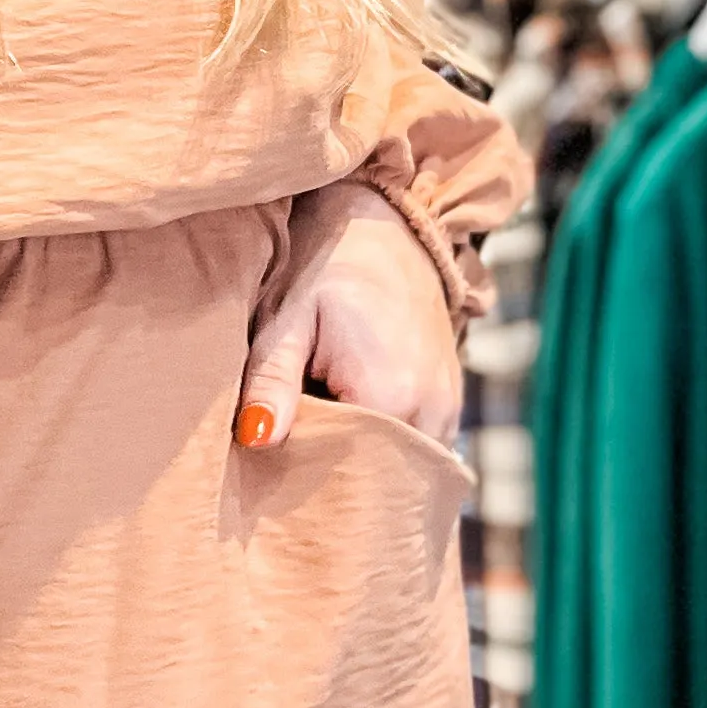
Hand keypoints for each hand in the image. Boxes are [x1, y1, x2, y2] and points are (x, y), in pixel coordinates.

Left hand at [235, 181, 459, 453]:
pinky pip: (414, 454)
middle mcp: (431, 413)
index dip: (300, 477)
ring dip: (356, 466)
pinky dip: (380, 453)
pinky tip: (343, 432)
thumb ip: (271, 380)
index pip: (343, 474)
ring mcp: (448, 412)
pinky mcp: (451, 406)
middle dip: (329, 481)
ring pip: (396, 471)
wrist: (388, 226)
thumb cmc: (327, 266)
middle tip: (283, 466)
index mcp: (390, 393)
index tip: (266, 469)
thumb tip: (256, 439)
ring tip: (313, 444)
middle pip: (374, 479)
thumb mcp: (287, 317)